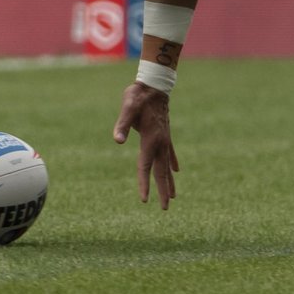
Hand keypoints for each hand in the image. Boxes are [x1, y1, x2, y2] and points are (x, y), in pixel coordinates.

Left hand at [113, 81, 178, 209]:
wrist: (154, 84)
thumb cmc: (138, 96)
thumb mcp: (127, 108)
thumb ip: (122, 124)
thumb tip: (117, 141)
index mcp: (151, 139)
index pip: (145, 166)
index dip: (144, 184)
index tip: (145, 200)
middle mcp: (161, 142)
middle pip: (161, 171)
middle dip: (163, 190)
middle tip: (165, 209)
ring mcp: (165, 139)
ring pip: (167, 165)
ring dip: (170, 181)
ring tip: (173, 197)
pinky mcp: (165, 134)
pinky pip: (170, 153)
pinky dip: (172, 163)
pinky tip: (176, 171)